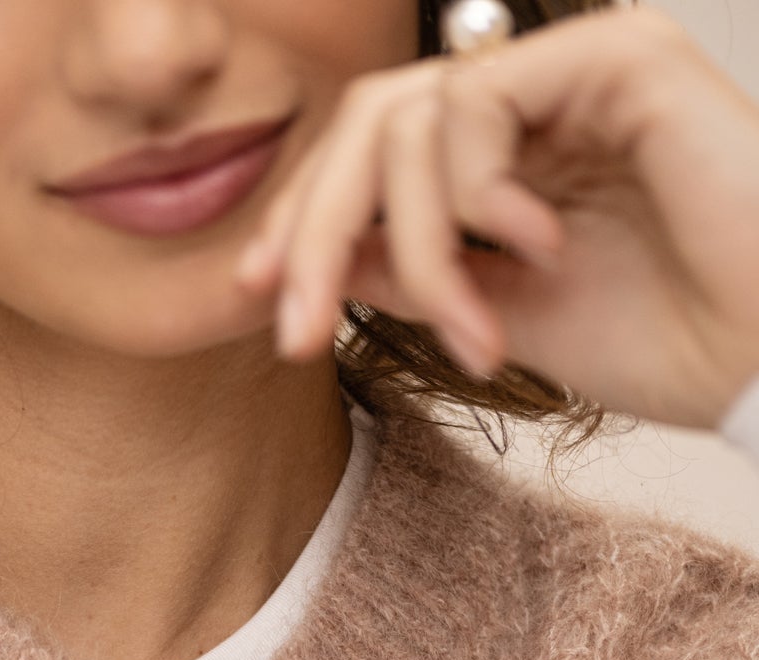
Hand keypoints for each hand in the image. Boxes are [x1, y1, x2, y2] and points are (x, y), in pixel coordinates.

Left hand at [235, 7, 758, 430]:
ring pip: (409, 121)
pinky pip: (477, 105)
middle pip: (370, 122)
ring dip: (412, 245)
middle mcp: (543, 97)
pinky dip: (477, 196)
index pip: (376, 151)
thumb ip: (411, 270)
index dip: (303, 217)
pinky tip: (538, 247)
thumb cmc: (667, 340)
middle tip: (291, 328)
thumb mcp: (496, 312)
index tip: (255, 295)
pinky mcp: (619, 57)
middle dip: (311, 229)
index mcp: (515, 151)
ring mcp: (580, 69)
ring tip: (472, 324)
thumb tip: (310, 258)